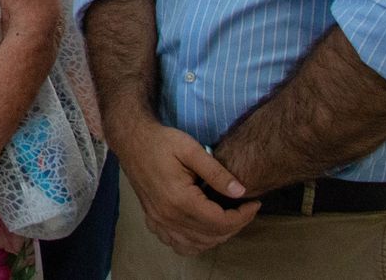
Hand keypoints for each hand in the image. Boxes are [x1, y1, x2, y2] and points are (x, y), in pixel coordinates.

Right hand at [120, 120, 258, 254]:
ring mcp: (158, 221)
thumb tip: (241, 191)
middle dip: (235, 225)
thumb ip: (217, 172)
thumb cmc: (161, 141)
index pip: (220, 222)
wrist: (131, 140)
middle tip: (244, 208)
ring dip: (216, 236)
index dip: (243, 216)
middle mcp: (168, 216)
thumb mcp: (191, 149)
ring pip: (196, 245)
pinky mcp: (152, 220)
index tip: (254, 203)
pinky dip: (195, 242)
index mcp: (179, 199)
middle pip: (211, 236)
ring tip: (227, 217)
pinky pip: (177, 244)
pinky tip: (202, 227)